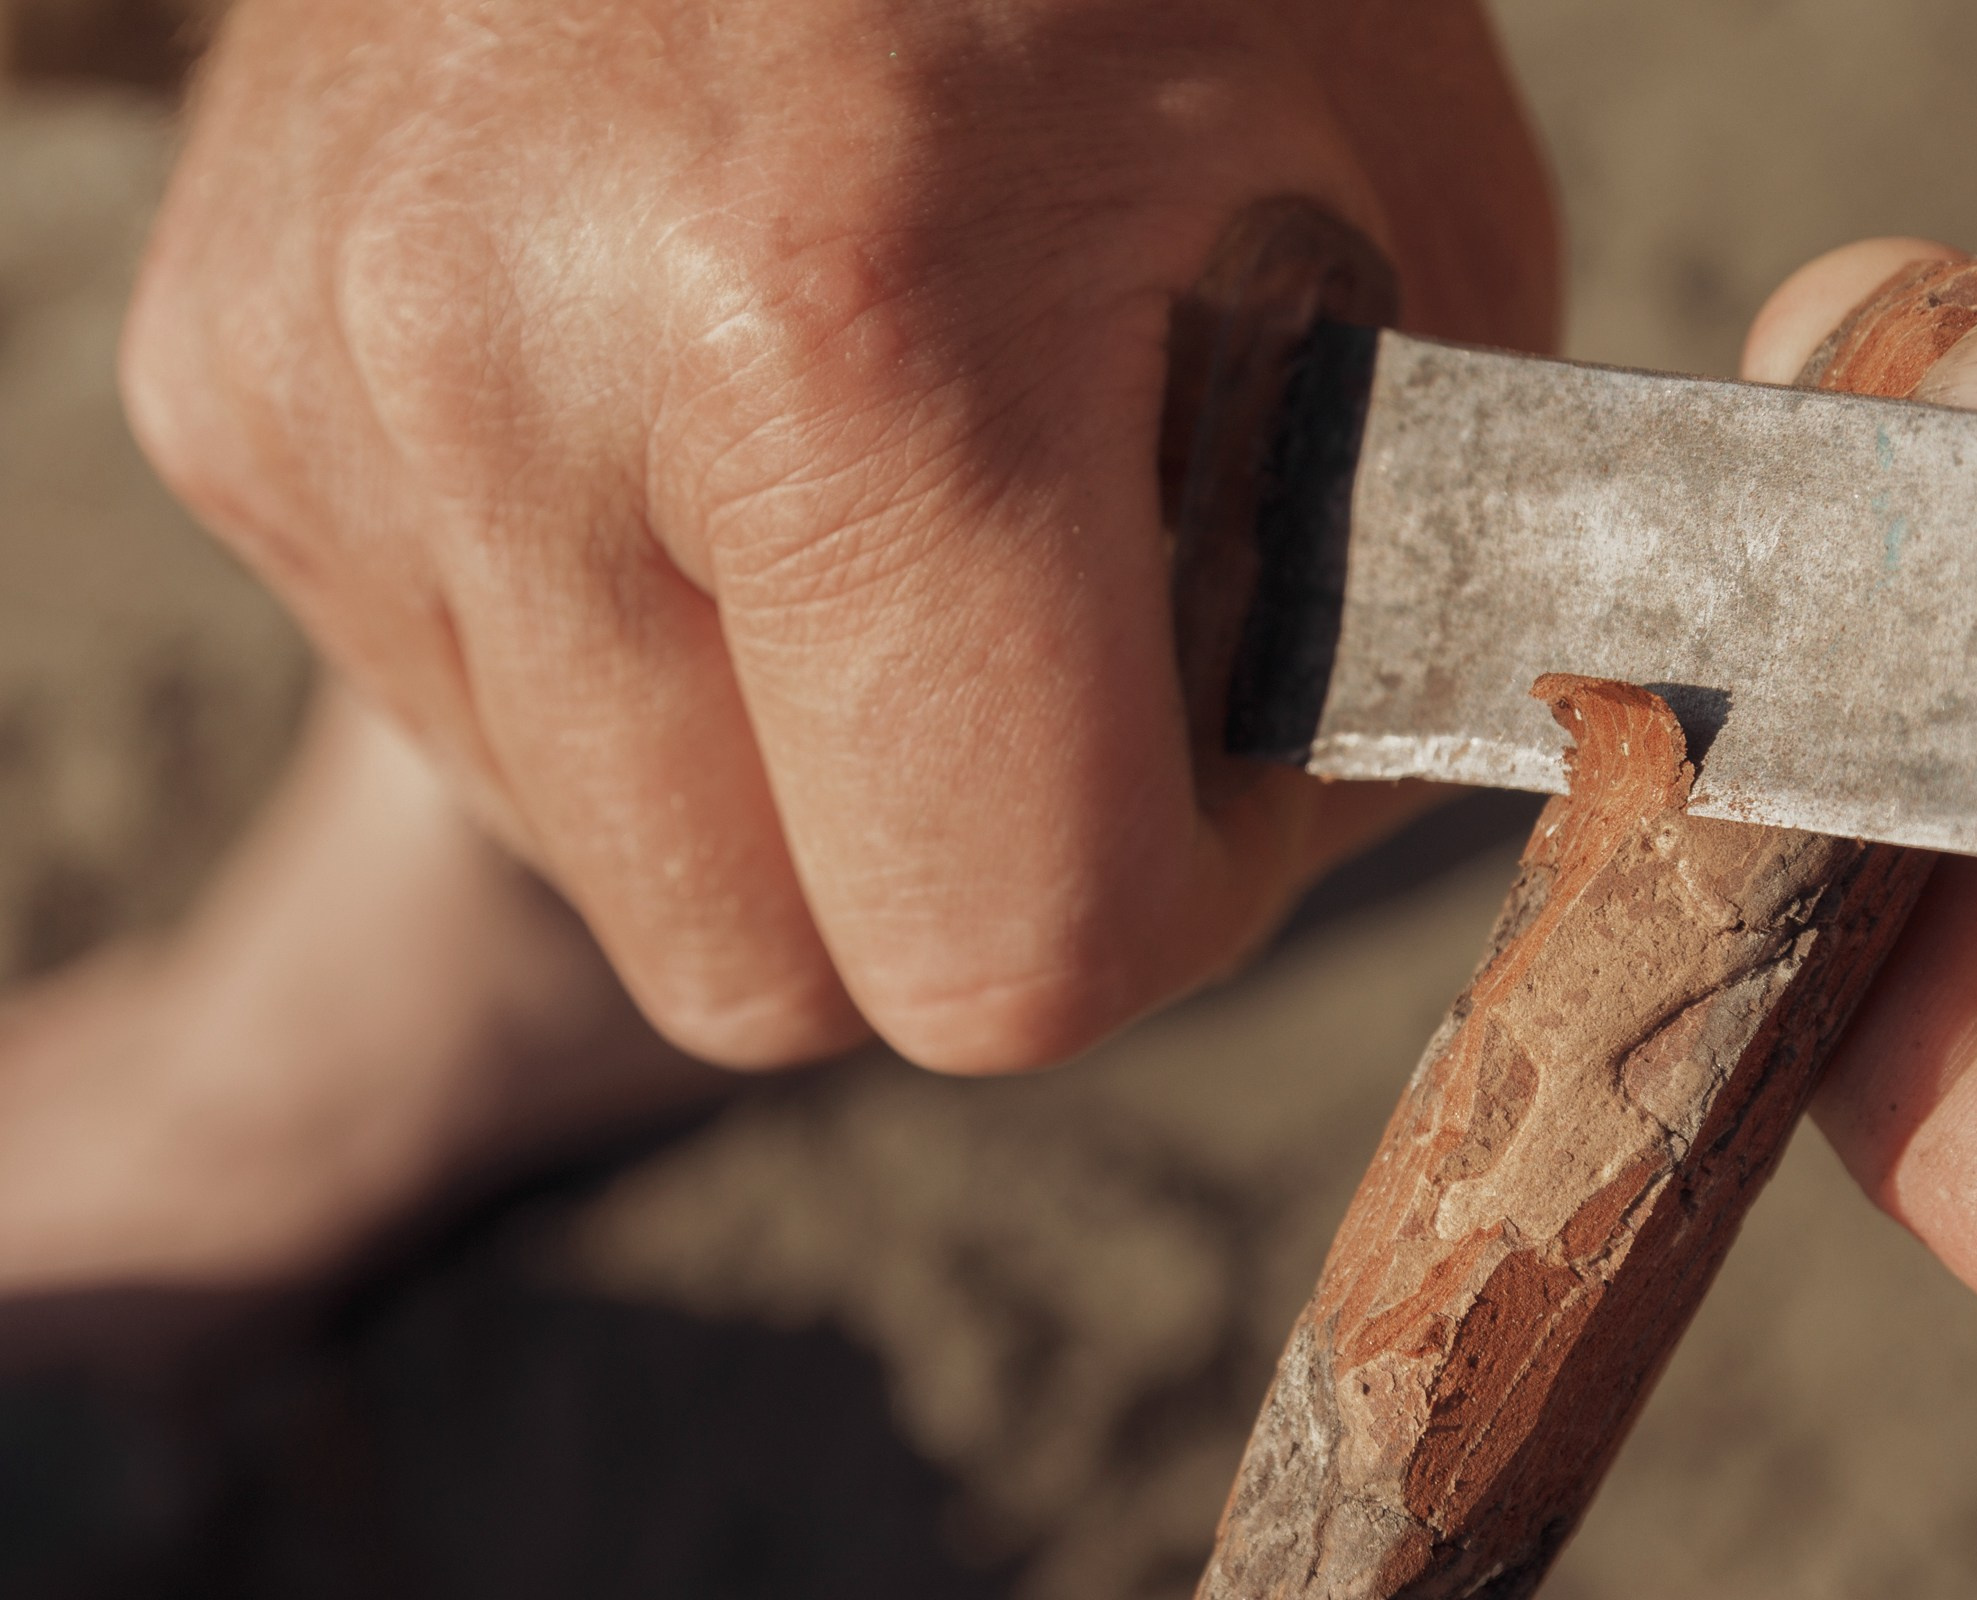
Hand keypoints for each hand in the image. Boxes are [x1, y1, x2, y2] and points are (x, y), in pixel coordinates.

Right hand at [120, 0, 1557, 1071]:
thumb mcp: (1392, 189)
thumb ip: (1383, 560)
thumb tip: (1285, 802)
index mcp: (851, 337)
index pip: (1001, 952)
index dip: (1163, 894)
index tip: (1212, 758)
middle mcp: (519, 378)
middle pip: (766, 975)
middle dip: (945, 869)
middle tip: (1046, 658)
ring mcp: (332, 382)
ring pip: (603, 862)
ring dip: (772, 768)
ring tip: (861, 498)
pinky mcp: (226, 377)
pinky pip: (461, 701)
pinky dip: (622, 643)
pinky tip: (699, 436)